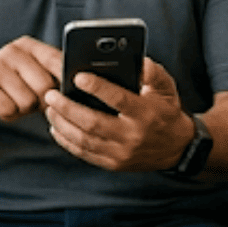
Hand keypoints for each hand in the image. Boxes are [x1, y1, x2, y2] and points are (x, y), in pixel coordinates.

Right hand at [0, 37, 60, 122]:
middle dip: (41, 101)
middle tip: (29, 100)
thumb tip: (78, 90)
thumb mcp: (30, 73)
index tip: (64, 94)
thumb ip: (51, 76)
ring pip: (28, 101)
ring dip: (22, 110)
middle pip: (46, 86)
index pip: (58, 60)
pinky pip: (10, 110)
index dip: (65, 81)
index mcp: (29, 46)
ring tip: (12, 101)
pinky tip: (0, 105)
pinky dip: (8, 115)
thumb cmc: (9, 85)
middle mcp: (13, 51)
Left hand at [45, 57, 194, 172]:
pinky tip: (56, 128)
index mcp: (146, 113)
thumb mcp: (166, 88)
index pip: (118, 99)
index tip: (77, 77)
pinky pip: (85, 154)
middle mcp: (133, 136)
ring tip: (50, 109)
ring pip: (84, 140)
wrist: (177, 148)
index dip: (97, 88)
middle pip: (93, 122)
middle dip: (68, 108)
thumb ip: (153, 73)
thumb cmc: (166, 111)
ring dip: (62, 124)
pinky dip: (66, 141)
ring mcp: (122, 153)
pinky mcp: (114, 164)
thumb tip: (140, 62)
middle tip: (51, 95)